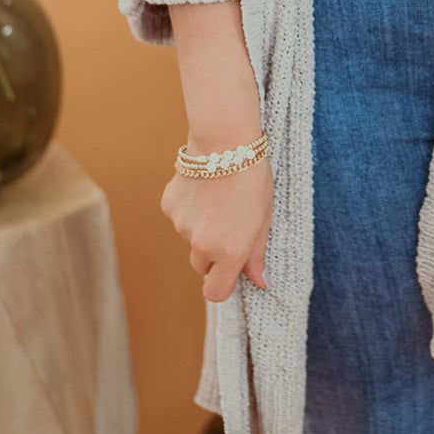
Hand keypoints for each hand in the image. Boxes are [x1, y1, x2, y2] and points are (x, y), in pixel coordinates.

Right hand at [160, 151, 274, 302]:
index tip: (229, 272)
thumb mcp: (264, 217)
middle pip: (201, 265)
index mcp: (229, 251)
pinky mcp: (169, 206)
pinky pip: (179, 217)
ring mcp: (181, 226)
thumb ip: (257, 254)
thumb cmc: (252, 177)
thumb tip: (261, 282)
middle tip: (229, 224)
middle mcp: (201, 244)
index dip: (221, 285)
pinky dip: (189, 209)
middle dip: (212, 253)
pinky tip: (204, 186)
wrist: (225, 140)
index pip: (215, 292)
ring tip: (219, 198)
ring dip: (201, 227)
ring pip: (189, 238)